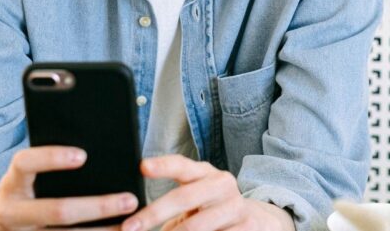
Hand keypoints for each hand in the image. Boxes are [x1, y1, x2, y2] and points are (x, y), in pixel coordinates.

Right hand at [0, 146, 138, 229]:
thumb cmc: (19, 190)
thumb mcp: (23, 175)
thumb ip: (45, 163)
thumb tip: (90, 147)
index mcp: (11, 183)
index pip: (25, 163)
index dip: (51, 158)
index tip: (82, 155)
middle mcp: (12, 212)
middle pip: (57, 210)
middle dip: (97, 206)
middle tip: (129, 199)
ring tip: (132, 223)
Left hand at [121, 155, 293, 230]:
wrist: (259, 222)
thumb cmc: (213, 210)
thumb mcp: (196, 198)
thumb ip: (173, 201)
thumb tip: (136, 217)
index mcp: (205, 173)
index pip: (181, 165)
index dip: (162, 165)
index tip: (142, 167)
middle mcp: (221, 184)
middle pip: (184, 197)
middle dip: (153, 213)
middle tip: (130, 227)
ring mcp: (236, 206)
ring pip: (199, 224)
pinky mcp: (248, 227)